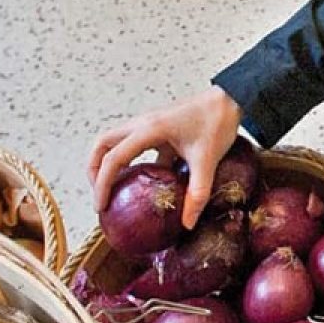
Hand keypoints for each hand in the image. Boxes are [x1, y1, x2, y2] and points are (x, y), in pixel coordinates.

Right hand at [90, 87, 243, 229]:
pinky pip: (133, 145)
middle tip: (100, 196)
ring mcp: (148, 124)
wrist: (229, 100)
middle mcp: (142, 124)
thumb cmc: (217, 122)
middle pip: (102, 144)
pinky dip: (128, 162)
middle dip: (94, 170)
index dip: (102, 183)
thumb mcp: (207, 161)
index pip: (114, 158)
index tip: (100, 206)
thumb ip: (197, 193)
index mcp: (150, 129)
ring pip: (114, 142)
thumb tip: (187, 223)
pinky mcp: (157, 128)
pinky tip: (140, 183)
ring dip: (107, 163)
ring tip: (112, 190)